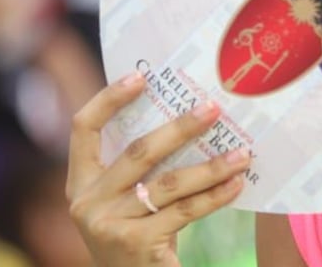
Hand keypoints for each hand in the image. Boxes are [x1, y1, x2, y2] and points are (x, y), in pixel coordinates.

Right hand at [66, 75, 251, 265]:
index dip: (108, 99)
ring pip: (168, 183)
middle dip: (180, 128)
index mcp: (80, 183)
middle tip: (214, 109)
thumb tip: (190, 118)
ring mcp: (108, 224)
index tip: (142, 76)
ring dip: (211, 166)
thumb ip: (141, 169)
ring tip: (242, 154)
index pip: (84, 129)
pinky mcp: (134, 243)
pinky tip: (236, 184)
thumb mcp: (128, 201)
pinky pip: (184, 211)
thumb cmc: (138, 237)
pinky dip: (214, 196)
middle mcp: (86, 202)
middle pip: (138, 152)